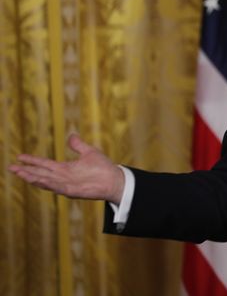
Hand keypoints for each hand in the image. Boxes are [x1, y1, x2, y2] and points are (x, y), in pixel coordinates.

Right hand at [8, 134, 124, 203]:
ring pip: (45, 181)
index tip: (19, 157)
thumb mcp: (89, 152)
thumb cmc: (103, 168)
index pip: (44, 164)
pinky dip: (48, 184)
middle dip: (25, 171)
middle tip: (11, 168)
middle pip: (40, 173)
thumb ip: (78, 145)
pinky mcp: (73, 191)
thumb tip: (71, 135)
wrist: (115, 180)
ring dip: (32, 178)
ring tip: (20, 173)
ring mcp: (66, 184)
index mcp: (64, 168)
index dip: (32, 161)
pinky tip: (38, 180)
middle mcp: (62, 177)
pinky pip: (57, 187)